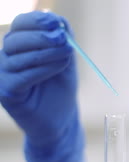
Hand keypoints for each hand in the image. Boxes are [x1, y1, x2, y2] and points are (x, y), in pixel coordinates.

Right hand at [0, 11, 83, 161]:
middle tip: (63, 39)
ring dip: (46, 52)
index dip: (36, 21)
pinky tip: (60, 66)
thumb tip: (59, 20)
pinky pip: (22, 76)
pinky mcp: (6, 93)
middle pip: (15, 40)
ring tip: (67, 52)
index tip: (56, 23)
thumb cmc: (60, 89)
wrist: (61, 119)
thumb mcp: (66, 61)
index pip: (19, 25)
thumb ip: (63, 41)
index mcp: (19, 46)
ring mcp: (3, 76)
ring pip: (18, 57)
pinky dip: (43, 69)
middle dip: (41, 36)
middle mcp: (6, 58)